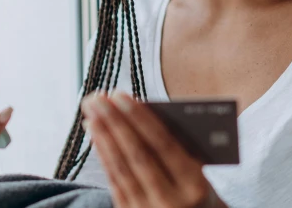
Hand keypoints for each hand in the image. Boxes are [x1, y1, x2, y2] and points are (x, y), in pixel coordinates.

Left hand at [81, 91, 226, 207]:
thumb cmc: (198, 192)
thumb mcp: (199, 172)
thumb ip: (180, 146)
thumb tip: (142, 112)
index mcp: (195, 186)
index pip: (163, 145)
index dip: (139, 119)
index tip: (119, 95)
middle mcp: (171, 202)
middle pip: (137, 155)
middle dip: (114, 123)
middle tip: (96, 98)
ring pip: (122, 169)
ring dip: (103, 137)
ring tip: (91, 112)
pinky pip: (115, 183)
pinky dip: (104, 157)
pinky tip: (96, 137)